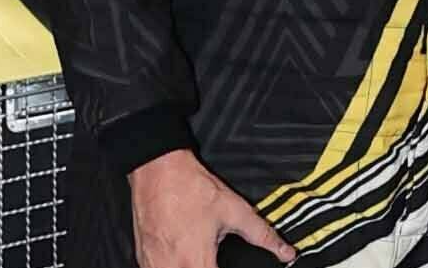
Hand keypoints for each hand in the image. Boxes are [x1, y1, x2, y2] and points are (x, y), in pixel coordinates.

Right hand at [129, 149, 295, 267]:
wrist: (157, 169)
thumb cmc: (191, 188)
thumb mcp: (234, 210)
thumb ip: (262, 235)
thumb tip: (286, 252)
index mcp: (195, 262)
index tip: (223, 266)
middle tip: (212, 260)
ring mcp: (152, 266)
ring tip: (200, 257)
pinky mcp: (142, 260)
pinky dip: (173, 267)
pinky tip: (182, 257)